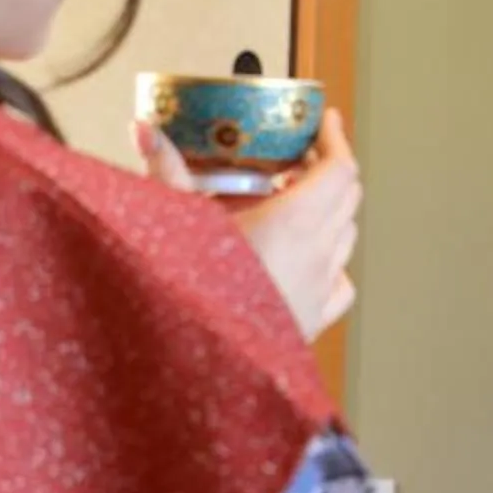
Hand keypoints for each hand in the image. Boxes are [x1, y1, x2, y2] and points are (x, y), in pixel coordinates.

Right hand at [134, 109, 362, 338]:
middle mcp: (318, 256)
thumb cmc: (190, 295)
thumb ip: (166, 170)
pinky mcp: (312, 323)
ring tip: (290, 201)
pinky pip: (339, 282)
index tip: (325, 120)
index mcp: (295, 224)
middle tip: (296, 156)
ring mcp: (319, 291)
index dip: (336, 140)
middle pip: (347, 198)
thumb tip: (145, 130)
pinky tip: (302, 258)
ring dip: (328, 212)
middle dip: (328, 169)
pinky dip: (330, 261)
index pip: (340, 170)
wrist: (197, 372)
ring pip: (345, 237)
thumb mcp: (175, 220)